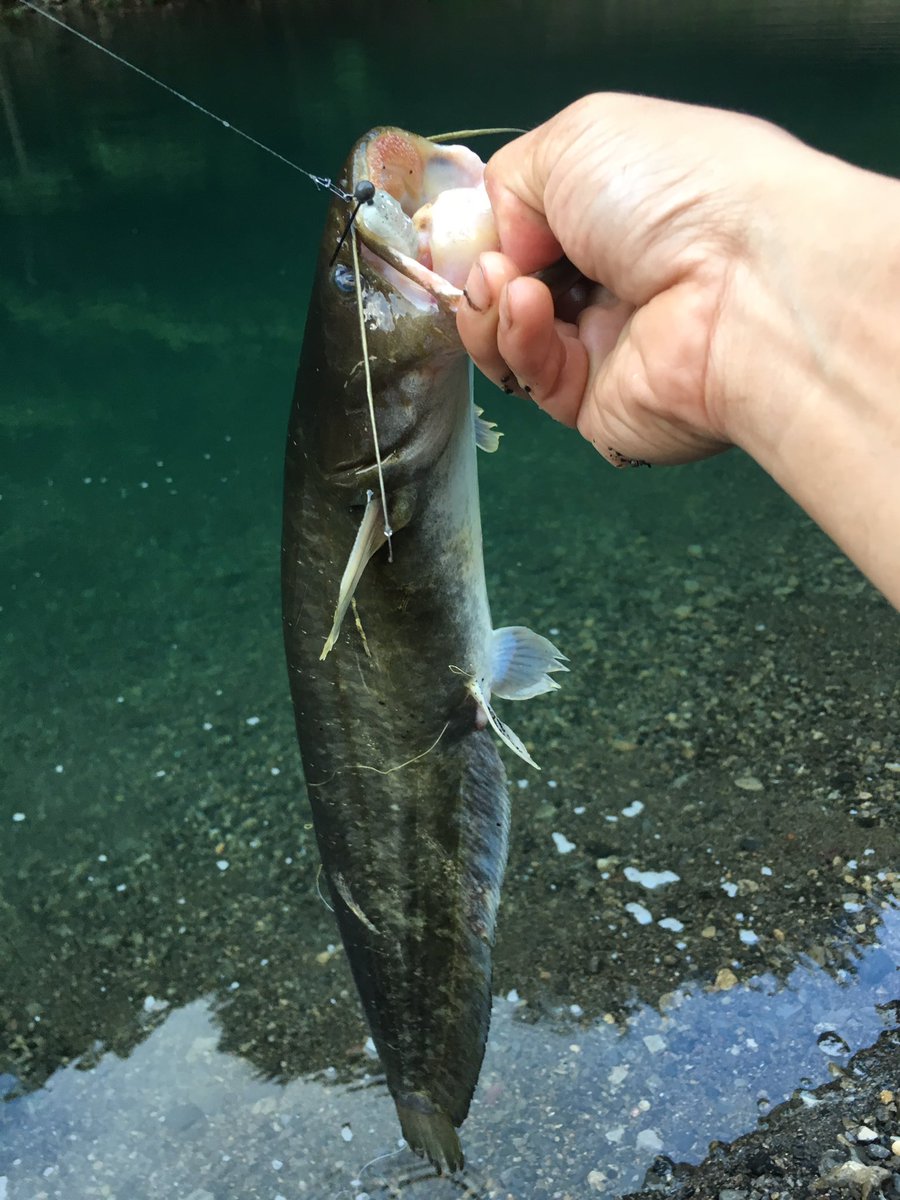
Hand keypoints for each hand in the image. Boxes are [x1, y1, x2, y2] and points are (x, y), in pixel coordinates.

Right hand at [458, 94, 818, 465]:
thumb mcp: (576, 141)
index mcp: (619, 210)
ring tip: (504, 281)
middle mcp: (614, 278)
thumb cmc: (668, 191)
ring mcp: (605, 346)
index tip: (465, 229)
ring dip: (489, 304)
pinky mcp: (596, 406)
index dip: (489, 228)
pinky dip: (516, 338)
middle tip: (485, 259)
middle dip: (481, 268)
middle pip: (512, 284)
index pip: (533, 225)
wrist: (741, 285)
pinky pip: (533, 378)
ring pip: (509, 336)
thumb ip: (512, 184)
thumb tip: (501, 244)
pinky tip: (528, 308)